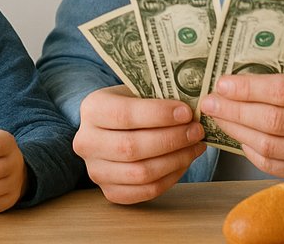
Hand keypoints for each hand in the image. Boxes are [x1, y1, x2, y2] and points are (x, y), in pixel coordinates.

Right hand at [74, 85, 204, 203]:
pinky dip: (170, 178)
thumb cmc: (132, 106)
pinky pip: (145, 191)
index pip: (123, 115)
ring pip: (140, 173)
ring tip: (194, 146)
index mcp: (91, 109)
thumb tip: (192, 109)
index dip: (158, 115)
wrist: (114, 128)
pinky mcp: (110, 191)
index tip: (186, 113)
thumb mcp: (138, 92)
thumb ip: (158, 98)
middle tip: (196, 131)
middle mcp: (86, 142)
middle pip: (131, 147)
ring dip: (175, 160)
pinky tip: (184, 161)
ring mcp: (95, 170)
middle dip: (171, 139)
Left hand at [199, 58, 283, 176]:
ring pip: (270, 146)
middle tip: (208, 101)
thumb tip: (234, 70)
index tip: (221, 82)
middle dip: (233, 111)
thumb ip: (282, 69)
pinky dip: (250, 150)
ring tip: (216, 117)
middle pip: (272, 122)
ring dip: (236, 131)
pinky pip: (275, 165)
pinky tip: (237, 135)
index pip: (283, 91)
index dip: (247, 88)